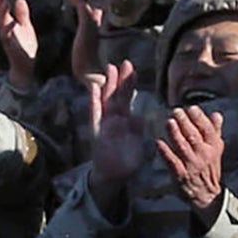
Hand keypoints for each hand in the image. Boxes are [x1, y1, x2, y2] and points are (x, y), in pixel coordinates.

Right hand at [0, 0, 40, 91]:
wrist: (24, 66)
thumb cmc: (24, 46)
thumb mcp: (25, 27)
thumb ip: (22, 14)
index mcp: (8, 25)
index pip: (1, 11)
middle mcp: (4, 31)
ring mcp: (7, 39)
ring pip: (2, 24)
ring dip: (2, 14)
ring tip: (3, 3)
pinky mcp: (12, 47)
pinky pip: (9, 38)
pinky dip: (9, 30)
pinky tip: (12, 23)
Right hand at [85, 62, 149, 203]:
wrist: (112, 175)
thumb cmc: (126, 161)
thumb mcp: (138, 144)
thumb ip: (139, 129)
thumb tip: (142, 116)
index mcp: (125, 121)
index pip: (128, 98)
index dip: (130, 84)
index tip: (133, 69)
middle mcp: (114, 119)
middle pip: (117, 95)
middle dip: (121, 79)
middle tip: (125, 62)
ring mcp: (104, 123)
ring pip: (107, 100)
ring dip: (108, 85)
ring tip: (110, 69)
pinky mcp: (97, 131)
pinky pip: (95, 113)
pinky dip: (95, 101)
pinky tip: (94, 88)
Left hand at [156, 103, 227, 216]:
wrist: (207, 194)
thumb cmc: (209, 168)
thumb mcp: (216, 149)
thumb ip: (214, 131)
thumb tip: (217, 114)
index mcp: (213, 147)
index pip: (207, 130)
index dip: (199, 118)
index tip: (191, 108)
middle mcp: (203, 155)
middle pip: (194, 136)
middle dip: (185, 122)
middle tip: (176, 111)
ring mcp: (192, 165)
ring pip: (183, 147)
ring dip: (175, 134)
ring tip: (169, 122)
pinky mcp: (180, 174)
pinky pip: (172, 162)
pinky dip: (165, 152)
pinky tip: (158, 142)